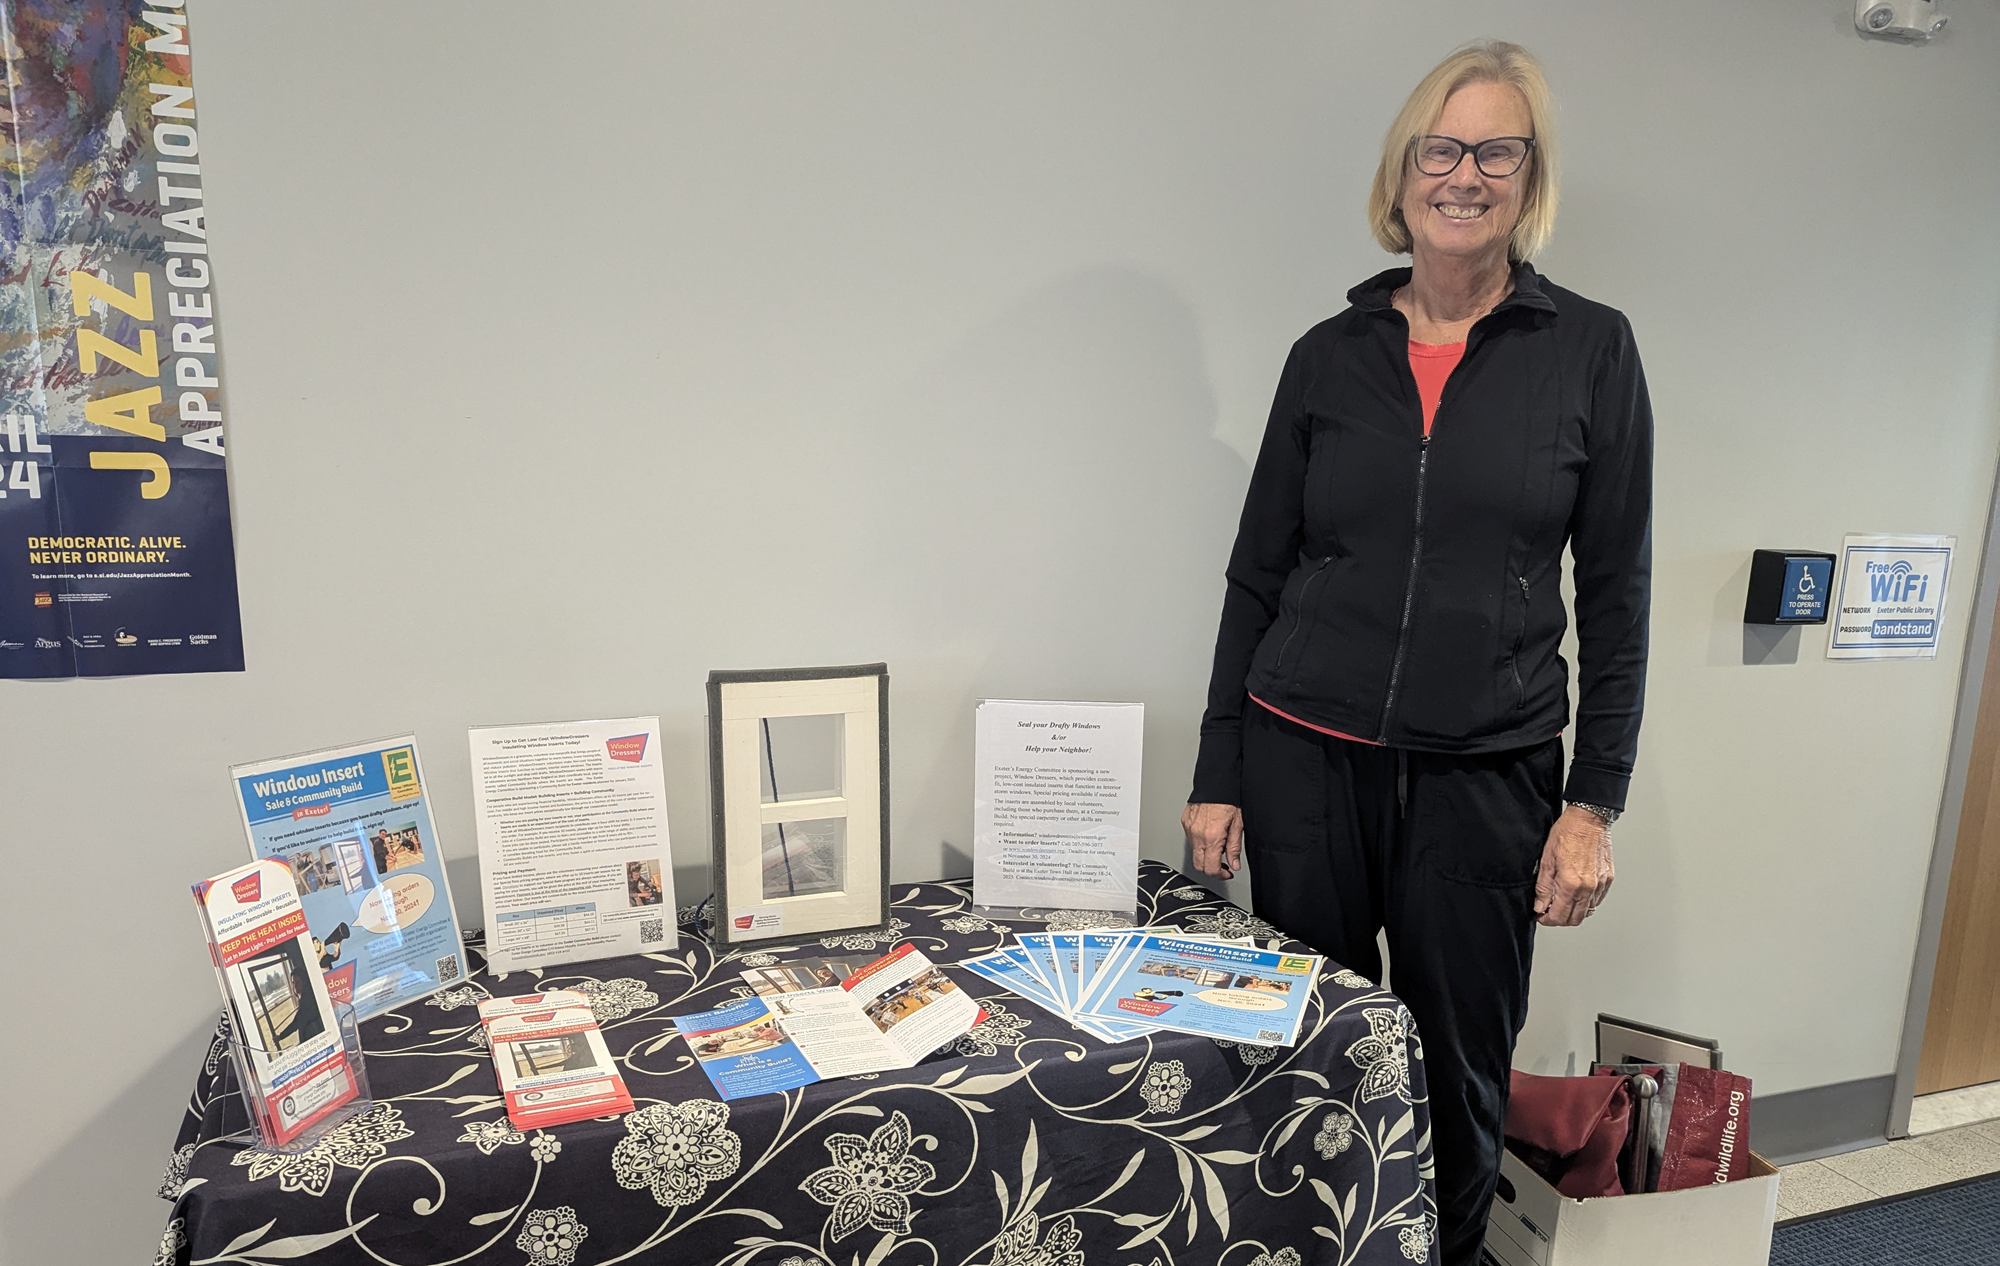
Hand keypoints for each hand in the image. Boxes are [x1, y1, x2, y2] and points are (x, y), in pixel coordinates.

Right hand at [1182, 802, 1243, 879]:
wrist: (1216, 781)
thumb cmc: (1228, 799)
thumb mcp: (1238, 825)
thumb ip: (1234, 847)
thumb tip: (1234, 863)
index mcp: (1211, 837)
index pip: (1211, 868)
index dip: (1220, 875)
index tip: (1227, 873)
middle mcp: (1197, 835)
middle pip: (1199, 865)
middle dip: (1211, 868)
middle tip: (1223, 865)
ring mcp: (1189, 828)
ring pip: (1194, 852)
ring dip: (1206, 855)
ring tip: (1218, 845)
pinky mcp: (1185, 822)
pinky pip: (1191, 839)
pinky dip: (1200, 842)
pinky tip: (1209, 835)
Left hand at [1534, 805, 1614, 926]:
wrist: (1588, 820)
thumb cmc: (1568, 833)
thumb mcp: (1547, 859)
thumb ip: (1544, 887)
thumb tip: (1540, 906)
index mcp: (1571, 883)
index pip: (1559, 916)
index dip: (1547, 920)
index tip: (1541, 916)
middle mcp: (1588, 887)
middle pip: (1575, 919)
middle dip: (1560, 919)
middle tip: (1549, 911)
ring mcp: (1600, 884)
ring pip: (1587, 912)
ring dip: (1574, 912)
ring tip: (1562, 902)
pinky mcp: (1608, 879)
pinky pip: (1597, 900)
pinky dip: (1586, 903)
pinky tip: (1576, 894)